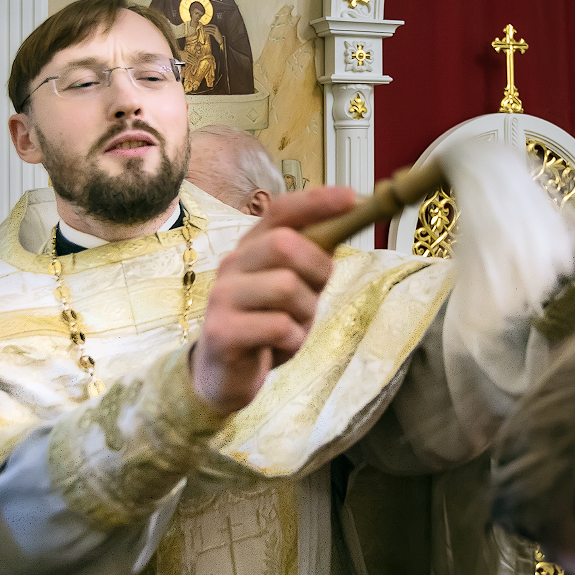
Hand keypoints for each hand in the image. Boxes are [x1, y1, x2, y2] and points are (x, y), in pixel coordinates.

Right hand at [191, 187, 356, 412]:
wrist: (224, 376)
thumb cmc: (265, 325)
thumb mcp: (295, 287)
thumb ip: (313, 257)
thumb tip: (351, 219)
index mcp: (252, 247)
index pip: (281, 210)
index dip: (316, 201)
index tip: (352, 198)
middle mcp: (233, 264)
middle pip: (285, 243)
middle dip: (316, 269)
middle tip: (315, 293)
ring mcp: (223, 296)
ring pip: (286, 286)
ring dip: (305, 312)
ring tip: (292, 327)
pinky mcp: (222, 331)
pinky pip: (279, 327)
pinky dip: (293, 340)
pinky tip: (280, 347)